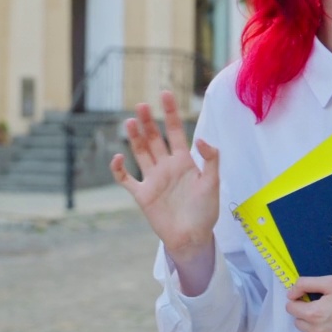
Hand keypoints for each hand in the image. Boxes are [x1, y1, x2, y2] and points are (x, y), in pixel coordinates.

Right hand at [111, 92, 219, 287]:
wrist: (193, 237)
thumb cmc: (205, 211)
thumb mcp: (213, 182)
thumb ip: (211, 159)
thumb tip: (200, 138)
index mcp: (184, 161)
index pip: (175, 132)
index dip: (170, 114)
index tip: (165, 95)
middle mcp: (166, 166)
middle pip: (154, 139)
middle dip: (148, 122)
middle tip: (142, 105)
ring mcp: (153, 179)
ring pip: (140, 153)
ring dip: (134, 138)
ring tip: (130, 121)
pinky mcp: (143, 194)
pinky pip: (127, 179)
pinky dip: (119, 169)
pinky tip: (117, 157)